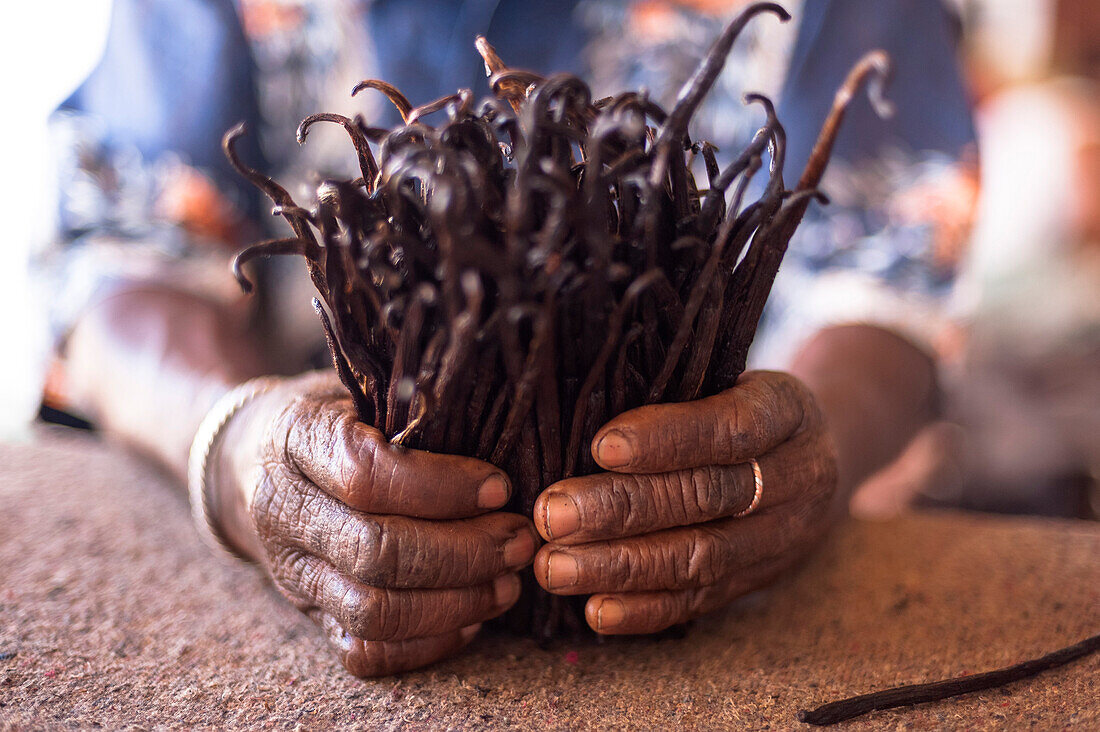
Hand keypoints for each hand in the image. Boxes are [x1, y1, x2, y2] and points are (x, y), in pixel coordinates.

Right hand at [215, 373, 538, 675]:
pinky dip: (426, 644)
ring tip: (508, 582)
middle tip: (520, 539)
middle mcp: (283, 511)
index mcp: (294, 440)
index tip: (500, 487)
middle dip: (464, 552)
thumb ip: (412, 406)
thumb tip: (502, 425)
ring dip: (455, 603)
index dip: (442, 487)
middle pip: (376, 552)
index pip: (366, 476)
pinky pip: (365, 652)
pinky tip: (472, 618)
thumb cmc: (329, 415)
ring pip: (373, 612)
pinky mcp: (306, 614)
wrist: (247, 462)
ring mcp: (291, 572)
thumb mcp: (358, 386)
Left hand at [532, 371, 836, 633]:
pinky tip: (594, 610)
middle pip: (706, 497)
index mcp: (789, 410)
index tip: (600, 447)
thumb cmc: (740, 398)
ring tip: (555, 566)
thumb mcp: (729, 373)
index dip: (666, 439)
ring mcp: (783, 537)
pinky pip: (702, 601)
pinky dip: (645, 610)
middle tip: (551, 514)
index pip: (730, 428)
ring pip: (701, 557)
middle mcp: (798, 476)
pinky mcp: (759, 579)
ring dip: (621, 566)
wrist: (817, 452)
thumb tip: (579, 404)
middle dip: (620, 509)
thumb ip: (673, 387)